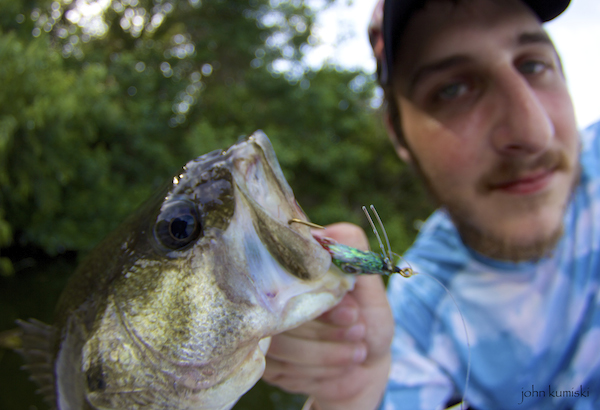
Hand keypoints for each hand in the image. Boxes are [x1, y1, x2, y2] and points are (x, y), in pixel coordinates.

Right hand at [263, 222, 392, 409]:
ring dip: (327, 354)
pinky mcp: (266, 365)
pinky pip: (282, 371)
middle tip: (359, 330)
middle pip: (280, 313)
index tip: (353, 311)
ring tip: (356, 350)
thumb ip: (356, 254)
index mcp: (293, 273)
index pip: (283, 273)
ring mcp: (265, 333)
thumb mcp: (370, 288)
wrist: (365, 369)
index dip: (318, 295)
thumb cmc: (367, 321)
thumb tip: (328, 234)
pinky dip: (319, 372)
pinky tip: (339, 367)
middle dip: (326, 330)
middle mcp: (271, 300)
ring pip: (282, 346)